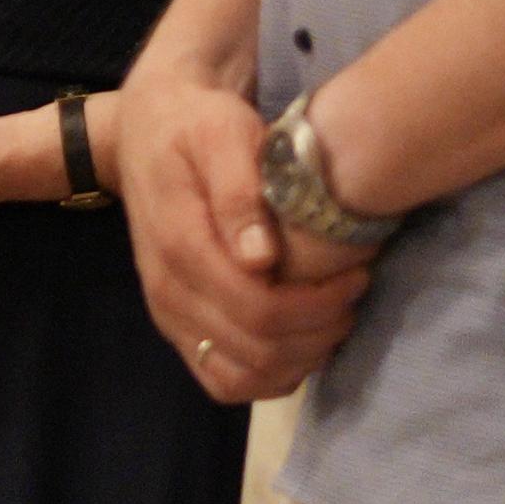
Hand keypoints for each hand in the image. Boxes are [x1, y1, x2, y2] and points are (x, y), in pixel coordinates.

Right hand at [119, 74, 369, 405]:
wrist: (146, 131)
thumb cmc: (194, 124)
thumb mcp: (219, 131)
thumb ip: (237, 189)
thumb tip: (260, 259)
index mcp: (181, 247)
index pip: (260, 310)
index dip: (320, 303)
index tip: (358, 270)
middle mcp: (169, 294)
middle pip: (258, 351)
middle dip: (320, 329)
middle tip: (356, 289)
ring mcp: (170, 317)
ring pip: (241, 379)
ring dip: (299, 359)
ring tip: (335, 315)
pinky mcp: (178, 328)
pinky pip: (224, 380)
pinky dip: (270, 374)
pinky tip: (303, 338)